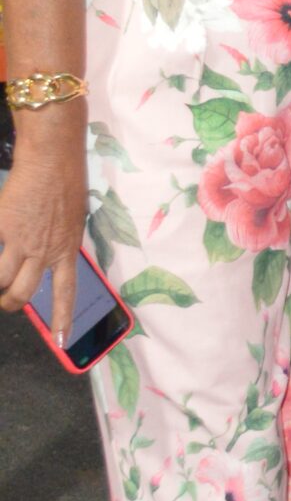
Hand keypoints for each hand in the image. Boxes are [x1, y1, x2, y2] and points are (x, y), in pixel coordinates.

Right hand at [0, 137, 88, 343]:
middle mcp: (43, 251)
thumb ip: (60, 242)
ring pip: (0, 279)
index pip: (65, 291)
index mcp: (66, 249)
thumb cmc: (66, 183)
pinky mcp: (0, 226)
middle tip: (6, 302)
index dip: (61, 318)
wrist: (51, 159)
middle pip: (21, 293)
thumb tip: (50, 257)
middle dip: (10, 304)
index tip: (60, 341)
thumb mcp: (73, 220)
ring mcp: (19, 240)